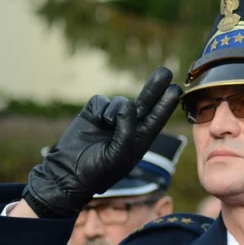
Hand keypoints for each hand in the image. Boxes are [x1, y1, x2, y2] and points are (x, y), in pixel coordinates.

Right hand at [21, 68, 181, 217]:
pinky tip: (96, 122)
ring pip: (121, 101)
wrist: (67, 172)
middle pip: (146, 102)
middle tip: (165, 71)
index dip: (166, 104)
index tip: (176, 89)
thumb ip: (127, 131)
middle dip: (155, 87)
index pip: (156, 119)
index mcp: (139, 140)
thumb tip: (128, 104)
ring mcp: (111, 119)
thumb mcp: (118, 156)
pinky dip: (101, 109)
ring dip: (117, 110)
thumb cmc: (97, 171)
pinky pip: (102, 100)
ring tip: (107, 126)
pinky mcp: (94, 112)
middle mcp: (128, 127)